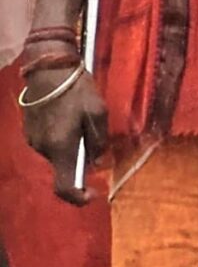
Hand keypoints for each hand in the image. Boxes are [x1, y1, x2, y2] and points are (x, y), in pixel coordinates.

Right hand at [20, 62, 106, 204]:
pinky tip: (69, 116)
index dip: (79, 197)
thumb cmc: (76, 90)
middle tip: (94, 136)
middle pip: (65, 167)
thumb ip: (99, 141)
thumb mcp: (98, 113)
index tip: (93, 194)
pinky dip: (62, 137)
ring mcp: (33, 141)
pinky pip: (50, 143)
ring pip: (58, 153)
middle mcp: (43, 149)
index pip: (64, 187)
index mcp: (61, 147)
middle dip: (82, 158)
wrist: (47, 69)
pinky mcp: (29, 132)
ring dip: (72, 145)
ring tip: (82, 120)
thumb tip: (99, 163)